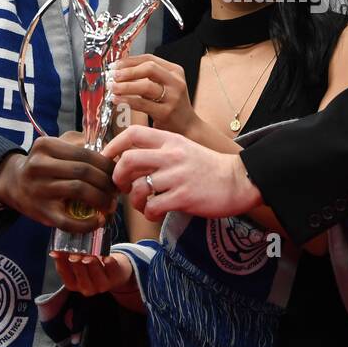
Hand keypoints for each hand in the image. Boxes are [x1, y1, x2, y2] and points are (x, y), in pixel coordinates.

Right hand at [0, 131, 116, 232]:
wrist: (13, 184)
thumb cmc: (44, 164)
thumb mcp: (56, 147)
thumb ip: (80, 144)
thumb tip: (111, 155)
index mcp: (46, 146)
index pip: (85, 154)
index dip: (106, 164)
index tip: (117, 172)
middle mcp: (39, 166)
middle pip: (84, 171)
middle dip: (107, 182)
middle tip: (116, 190)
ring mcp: (39, 190)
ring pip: (80, 190)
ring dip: (102, 199)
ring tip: (110, 204)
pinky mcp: (41, 213)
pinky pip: (68, 221)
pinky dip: (87, 224)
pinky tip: (98, 221)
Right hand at [52, 250, 133, 296]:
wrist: (114, 273)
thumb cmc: (91, 267)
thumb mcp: (78, 266)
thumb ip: (67, 259)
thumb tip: (54, 250)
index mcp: (75, 285)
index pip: (66, 277)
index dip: (61, 265)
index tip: (57, 253)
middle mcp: (88, 288)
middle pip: (82, 278)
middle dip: (77, 266)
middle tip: (74, 255)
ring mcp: (103, 284)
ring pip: (97, 276)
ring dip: (93, 265)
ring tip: (89, 255)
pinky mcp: (116, 277)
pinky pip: (113, 270)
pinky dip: (110, 263)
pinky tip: (107, 257)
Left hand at [102, 125, 261, 222]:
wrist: (239, 180)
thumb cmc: (209, 168)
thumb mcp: (184, 149)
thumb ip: (160, 152)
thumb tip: (130, 162)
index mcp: (171, 140)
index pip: (133, 134)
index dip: (113, 146)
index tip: (108, 159)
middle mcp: (172, 155)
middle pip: (128, 160)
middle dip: (118, 176)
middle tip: (123, 186)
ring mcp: (177, 176)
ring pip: (139, 188)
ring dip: (135, 200)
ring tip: (144, 203)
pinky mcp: (184, 197)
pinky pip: (153, 207)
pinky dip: (150, 213)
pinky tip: (157, 212)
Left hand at [108, 55, 198, 135]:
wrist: (187, 127)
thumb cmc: (172, 105)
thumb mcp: (166, 86)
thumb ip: (148, 77)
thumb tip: (121, 70)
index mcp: (175, 71)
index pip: (149, 58)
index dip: (130, 60)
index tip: (115, 65)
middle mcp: (176, 82)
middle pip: (149, 68)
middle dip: (128, 71)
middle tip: (113, 76)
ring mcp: (173, 97)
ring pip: (145, 86)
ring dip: (125, 86)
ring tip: (113, 88)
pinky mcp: (166, 112)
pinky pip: (142, 104)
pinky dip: (127, 100)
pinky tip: (117, 100)